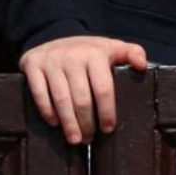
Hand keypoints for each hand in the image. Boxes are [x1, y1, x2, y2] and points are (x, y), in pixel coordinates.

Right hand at [19, 35, 149, 143]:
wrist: (52, 34)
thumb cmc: (87, 51)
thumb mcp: (111, 47)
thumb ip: (131, 53)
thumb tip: (143, 66)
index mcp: (95, 53)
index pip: (103, 89)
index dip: (106, 112)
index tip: (108, 128)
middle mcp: (72, 56)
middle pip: (81, 99)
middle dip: (87, 123)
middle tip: (90, 139)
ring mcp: (50, 60)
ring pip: (61, 100)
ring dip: (69, 124)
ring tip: (75, 140)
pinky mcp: (32, 65)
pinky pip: (39, 94)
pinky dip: (47, 112)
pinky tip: (55, 124)